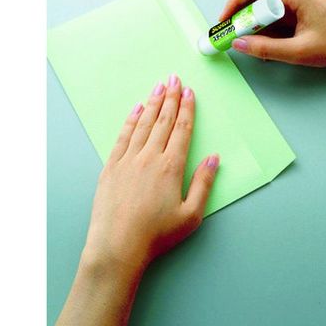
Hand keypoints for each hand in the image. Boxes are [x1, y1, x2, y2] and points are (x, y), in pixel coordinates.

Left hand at [83, 75, 218, 272]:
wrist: (117, 246)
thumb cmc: (157, 234)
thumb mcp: (191, 215)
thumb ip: (204, 183)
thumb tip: (214, 158)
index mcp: (171, 167)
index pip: (182, 130)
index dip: (187, 109)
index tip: (189, 92)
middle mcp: (149, 157)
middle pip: (163, 121)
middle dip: (171, 98)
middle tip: (174, 78)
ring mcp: (128, 159)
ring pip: (143, 124)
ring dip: (153, 103)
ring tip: (159, 87)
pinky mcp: (111, 166)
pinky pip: (123, 136)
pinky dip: (130, 120)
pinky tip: (136, 109)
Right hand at [220, 0, 325, 66]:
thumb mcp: (298, 52)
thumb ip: (265, 49)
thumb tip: (238, 44)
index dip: (233, 4)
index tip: (224, 22)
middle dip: (242, 15)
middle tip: (235, 36)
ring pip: (264, 1)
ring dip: (255, 21)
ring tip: (254, 42)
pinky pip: (275, 7)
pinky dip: (267, 23)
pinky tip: (269, 40)